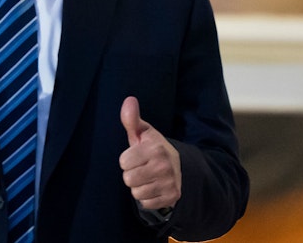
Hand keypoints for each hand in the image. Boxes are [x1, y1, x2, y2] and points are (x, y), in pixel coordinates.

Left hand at [119, 96, 180, 210]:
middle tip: (141, 167)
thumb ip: (132, 118)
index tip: (135, 156)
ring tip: (147, 177)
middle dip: (131, 173)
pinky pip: (145, 203)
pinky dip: (147, 197)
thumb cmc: (152, 147)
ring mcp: (169, 183)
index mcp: (155, 148)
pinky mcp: (171, 197)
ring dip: (138, 186)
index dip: (127, 159)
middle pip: (128, 179)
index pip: (124, 162)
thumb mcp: (143, 132)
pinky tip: (153, 186)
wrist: (178, 166)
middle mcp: (164, 166)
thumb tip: (129, 100)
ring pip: (136, 192)